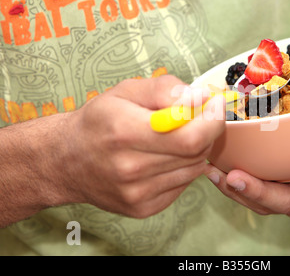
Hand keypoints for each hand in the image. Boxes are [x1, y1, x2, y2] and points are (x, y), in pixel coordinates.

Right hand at [58, 75, 224, 217]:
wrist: (66, 160)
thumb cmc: (98, 121)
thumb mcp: (126, 90)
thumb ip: (165, 89)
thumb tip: (199, 98)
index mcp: (125, 132)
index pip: (190, 136)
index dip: (212, 120)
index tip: (215, 104)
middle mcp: (130, 168)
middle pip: (196, 153)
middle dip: (207, 130)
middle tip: (199, 116)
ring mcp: (137, 193)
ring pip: (193, 169)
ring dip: (195, 149)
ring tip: (177, 136)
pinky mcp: (142, 208)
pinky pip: (183, 185)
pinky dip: (183, 167)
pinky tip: (165, 157)